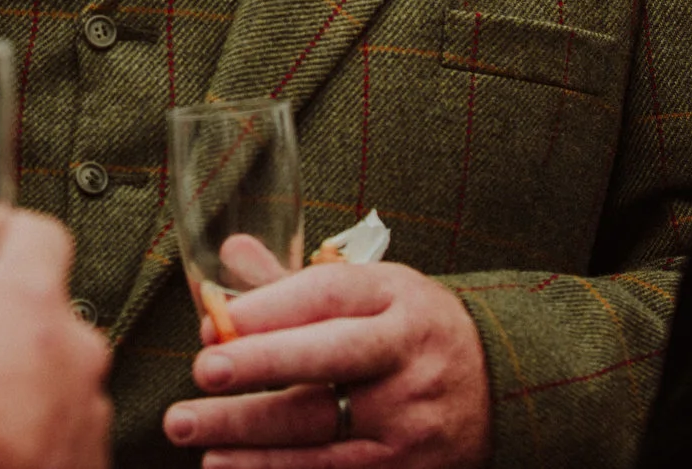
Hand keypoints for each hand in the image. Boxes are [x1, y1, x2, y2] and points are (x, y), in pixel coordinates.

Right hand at [0, 208, 110, 468]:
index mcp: (28, 303)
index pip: (41, 232)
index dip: (5, 229)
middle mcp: (74, 352)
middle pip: (41, 311)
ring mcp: (88, 412)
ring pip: (51, 376)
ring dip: (11, 380)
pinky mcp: (89, 461)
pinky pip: (60, 430)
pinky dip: (26, 431)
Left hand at [163, 262, 488, 468]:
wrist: (498, 389)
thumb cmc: (410, 331)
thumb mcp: (371, 291)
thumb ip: (294, 282)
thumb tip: (230, 252)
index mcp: (396, 300)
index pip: (328, 297)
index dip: (268, 308)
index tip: (214, 321)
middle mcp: (408, 359)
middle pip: (327, 360)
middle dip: (260, 366)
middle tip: (202, 371)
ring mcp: (411, 422)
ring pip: (323, 432)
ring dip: (252, 438)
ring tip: (194, 433)